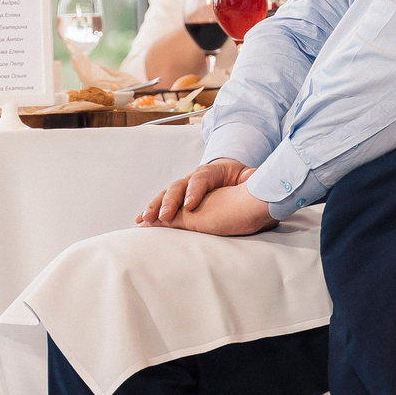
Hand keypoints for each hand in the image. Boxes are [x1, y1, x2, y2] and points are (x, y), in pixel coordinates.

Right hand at [155, 181, 275, 236]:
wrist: (231, 175)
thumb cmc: (239, 178)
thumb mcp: (247, 176)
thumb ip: (250, 177)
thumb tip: (255, 175)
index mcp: (211, 172)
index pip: (200, 179)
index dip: (194, 191)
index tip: (190, 205)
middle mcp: (193, 178)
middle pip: (178, 187)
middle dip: (170, 202)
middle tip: (164, 216)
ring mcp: (184, 188)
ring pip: (166, 195)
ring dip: (155, 207)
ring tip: (145, 219)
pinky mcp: (178, 200)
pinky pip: (162, 204)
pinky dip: (151, 213)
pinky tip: (140, 222)